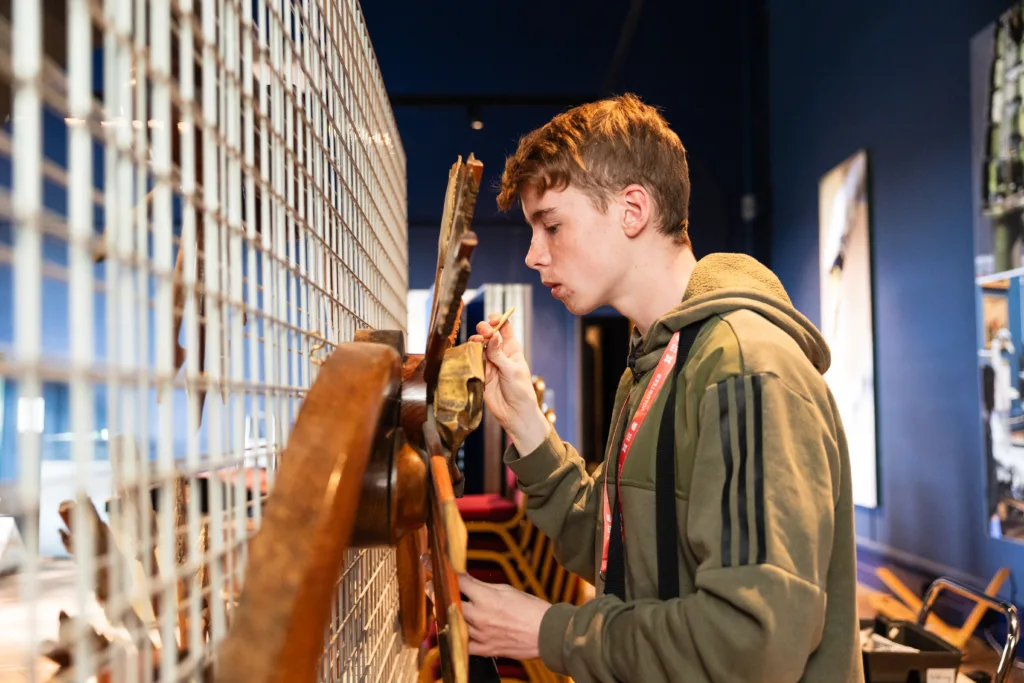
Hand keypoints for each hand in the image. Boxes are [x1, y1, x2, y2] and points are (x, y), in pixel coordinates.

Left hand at [423, 554, 549, 659]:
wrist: (546, 634)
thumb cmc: (531, 609)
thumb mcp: (506, 589)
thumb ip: (482, 587)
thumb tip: (467, 583)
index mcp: (486, 598)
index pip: (456, 580)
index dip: (440, 569)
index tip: (428, 562)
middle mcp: (480, 617)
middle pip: (447, 602)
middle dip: (435, 591)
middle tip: (431, 584)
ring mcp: (480, 635)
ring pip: (451, 623)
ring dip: (443, 612)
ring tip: (441, 604)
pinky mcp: (485, 649)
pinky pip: (463, 643)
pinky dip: (456, 635)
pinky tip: (453, 628)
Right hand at [468, 313, 549, 452]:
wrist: (514, 413)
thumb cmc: (521, 391)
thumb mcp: (512, 370)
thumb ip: (499, 354)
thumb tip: (492, 336)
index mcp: (512, 349)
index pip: (504, 327)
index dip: (498, 320)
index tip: (492, 320)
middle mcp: (499, 353)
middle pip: (489, 334)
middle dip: (484, 329)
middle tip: (483, 333)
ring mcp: (489, 362)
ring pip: (478, 345)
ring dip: (475, 341)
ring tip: (476, 343)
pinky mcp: (480, 372)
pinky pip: (471, 359)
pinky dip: (468, 354)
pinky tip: (468, 352)